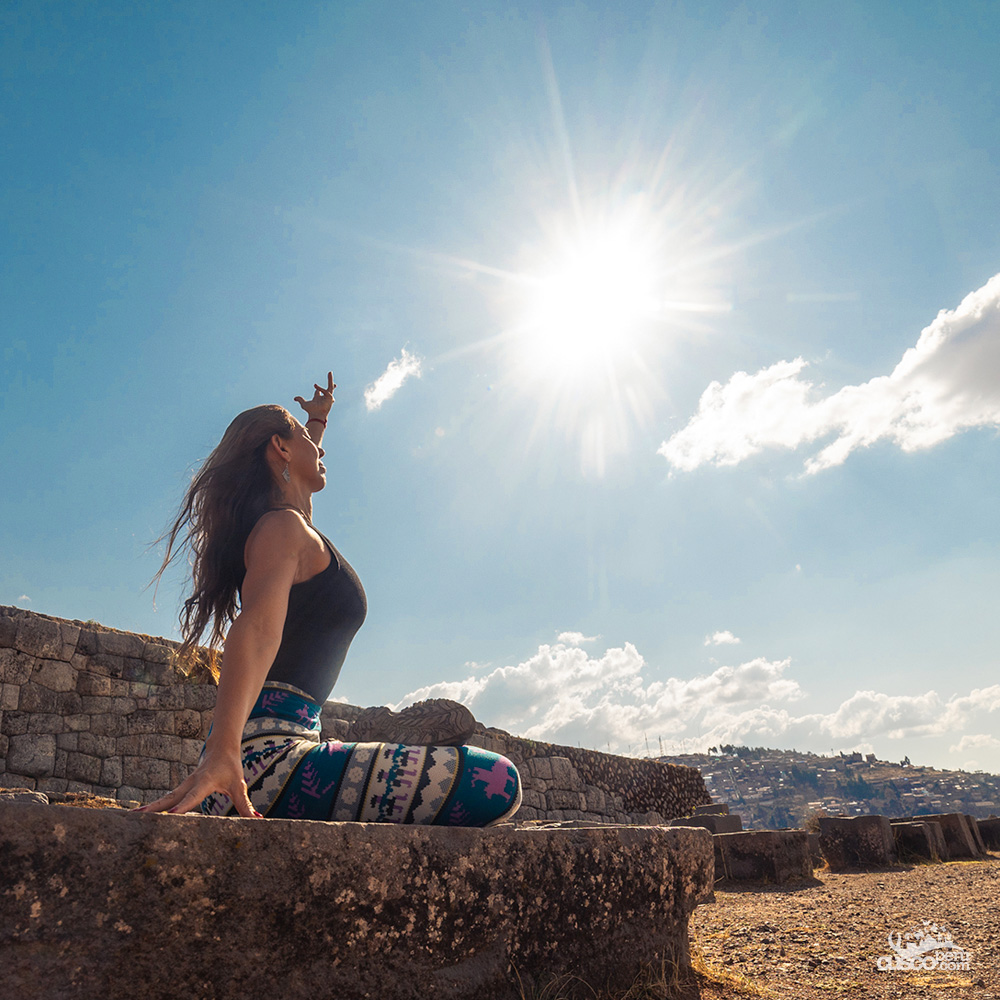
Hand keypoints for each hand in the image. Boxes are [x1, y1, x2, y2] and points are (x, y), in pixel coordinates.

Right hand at [133, 746, 259, 817]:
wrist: (220, 748)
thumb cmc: (231, 768)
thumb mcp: (239, 786)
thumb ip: (245, 804)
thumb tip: (257, 819)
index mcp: (206, 782)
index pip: (193, 796)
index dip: (184, 805)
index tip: (172, 814)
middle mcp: (191, 783)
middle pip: (171, 797)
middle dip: (155, 808)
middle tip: (138, 819)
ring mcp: (184, 785)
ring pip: (165, 798)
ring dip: (149, 807)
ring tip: (132, 817)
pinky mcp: (180, 788)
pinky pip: (165, 798)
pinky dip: (153, 806)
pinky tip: (140, 814)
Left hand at [294, 371, 335, 422]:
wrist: (316, 415)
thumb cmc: (311, 411)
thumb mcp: (304, 404)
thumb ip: (300, 400)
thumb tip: (294, 398)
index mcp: (318, 398)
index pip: (319, 391)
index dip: (317, 388)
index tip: (315, 385)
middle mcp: (324, 397)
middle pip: (328, 387)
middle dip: (329, 381)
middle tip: (329, 373)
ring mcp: (328, 397)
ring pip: (330, 387)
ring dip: (330, 380)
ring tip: (329, 372)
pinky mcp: (330, 398)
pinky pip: (326, 391)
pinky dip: (321, 389)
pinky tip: (315, 387)